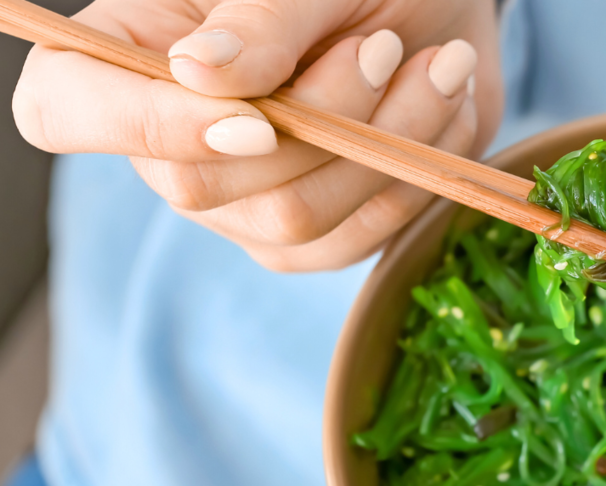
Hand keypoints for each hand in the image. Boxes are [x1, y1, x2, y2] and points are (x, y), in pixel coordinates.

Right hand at [13, 0, 501, 271]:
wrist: (440, 10)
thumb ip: (259, 21)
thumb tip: (196, 73)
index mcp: (132, 54)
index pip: (63, 110)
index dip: (144, 124)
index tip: (254, 111)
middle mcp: (171, 142)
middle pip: (202, 184)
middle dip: (319, 114)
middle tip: (384, 46)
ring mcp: (239, 204)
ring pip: (293, 219)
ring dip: (383, 140)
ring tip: (440, 64)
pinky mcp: (311, 239)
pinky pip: (355, 240)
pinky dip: (413, 172)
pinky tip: (441, 105)